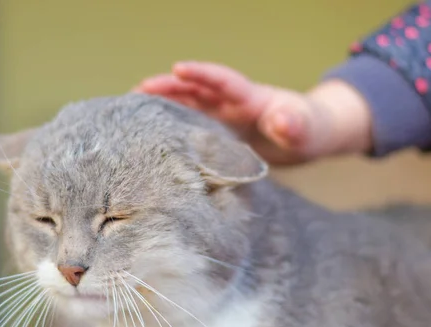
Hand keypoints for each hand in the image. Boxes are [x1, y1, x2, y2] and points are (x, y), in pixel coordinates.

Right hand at [133, 61, 371, 165]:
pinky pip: (191, 126)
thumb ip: (295, 125)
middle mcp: (231, 104)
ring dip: (163, 105)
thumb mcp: (307, 131)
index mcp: (250, 97)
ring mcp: (223, 117)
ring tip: (133, 108)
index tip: (177, 69)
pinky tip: (152, 132)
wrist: (308, 139)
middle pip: (196, 90)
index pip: (222, 81)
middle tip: (137, 91)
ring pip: (188, 106)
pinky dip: (171, 125)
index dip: (201, 74)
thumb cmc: (310, 131)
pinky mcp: (219, 133)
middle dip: (169, 88)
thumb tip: (281, 121)